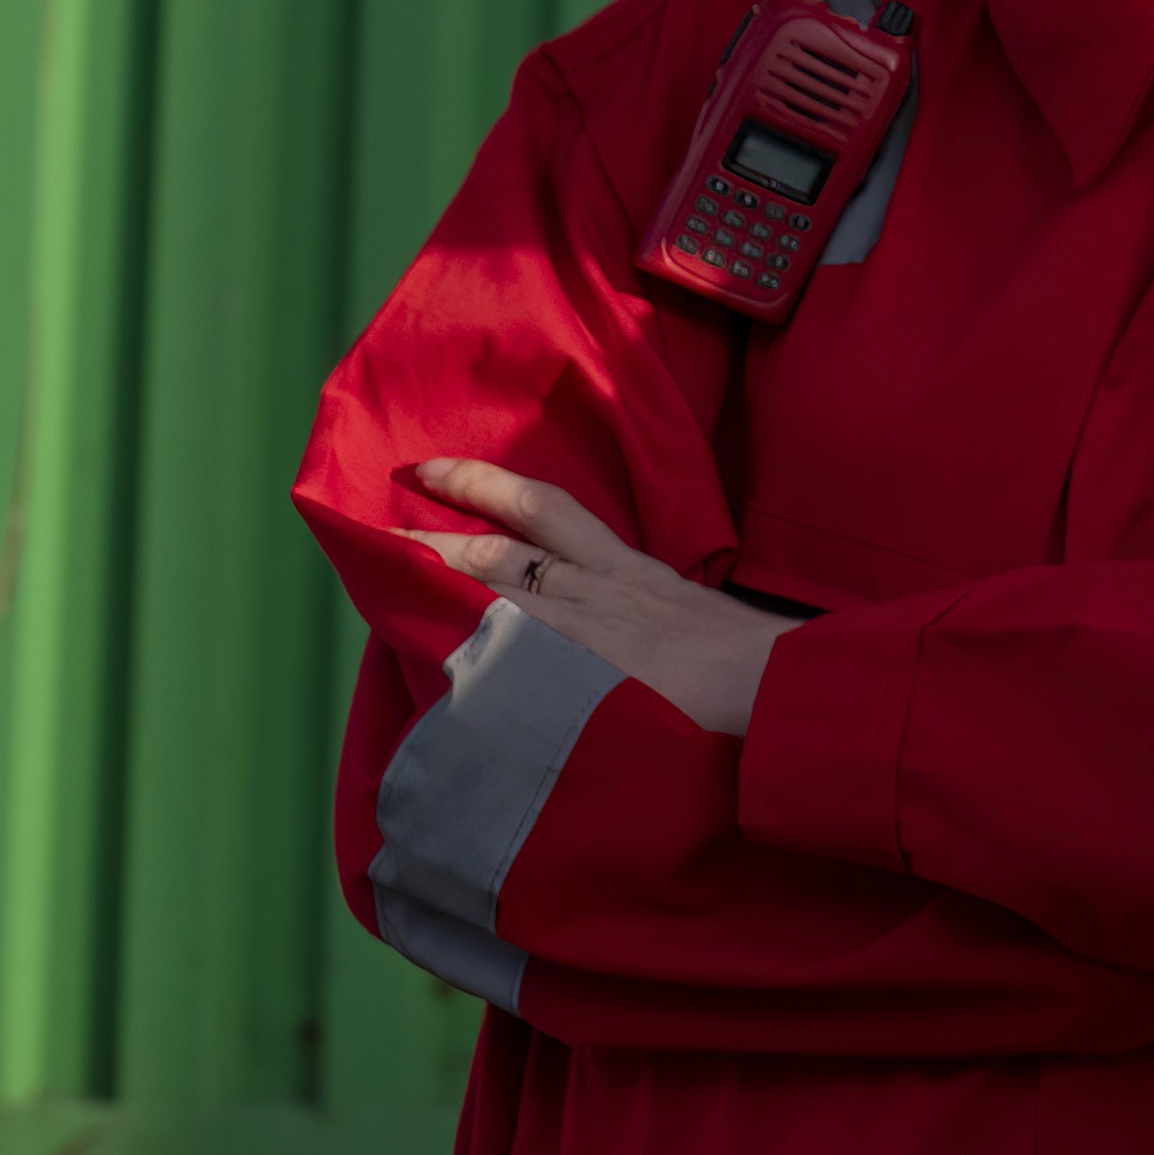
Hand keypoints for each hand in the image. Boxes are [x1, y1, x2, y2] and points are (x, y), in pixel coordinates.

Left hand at [396, 457, 794, 737]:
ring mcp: (577, 634)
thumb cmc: (750, 654)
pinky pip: (500, 653)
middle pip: (499, 551)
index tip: (436, 471)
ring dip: (436, 585)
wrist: (771, 683)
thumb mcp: (696, 609)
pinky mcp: (570, 676)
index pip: (546, 510)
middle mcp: (593, 588)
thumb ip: (649, 607)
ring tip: (386, 575)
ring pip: (490, 597)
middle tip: (382, 523)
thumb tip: (622, 618)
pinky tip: (421, 657)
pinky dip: (460, 650)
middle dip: (437, 534)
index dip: (485, 485)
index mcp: (627, 566)